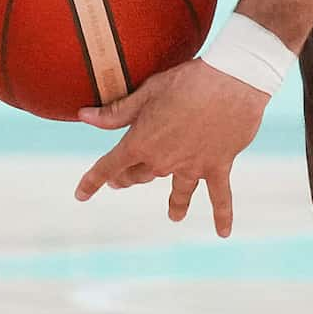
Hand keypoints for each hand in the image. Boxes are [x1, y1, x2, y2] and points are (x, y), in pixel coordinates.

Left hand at [71, 58, 267, 235]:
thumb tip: (83, 117)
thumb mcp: (147, 91)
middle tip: (123, 181)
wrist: (231, 81)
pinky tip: (223, 233)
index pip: (109, 167)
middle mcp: (163, 160)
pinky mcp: (218, 165)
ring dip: (175, 204)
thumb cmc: (186, 80)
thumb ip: (116, 111)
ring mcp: (192, 166)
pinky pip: (220, 196)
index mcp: (141, 141)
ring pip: (177, 190)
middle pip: (140, 176)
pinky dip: (222, 215)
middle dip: (128, 178)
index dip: (92, 182)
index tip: (80, 195)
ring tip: (174, 215)